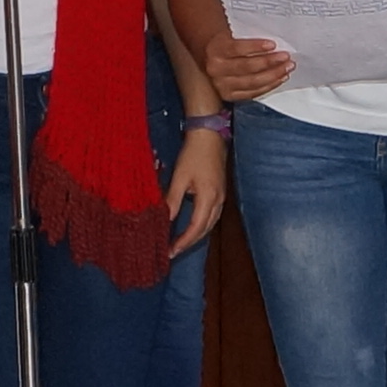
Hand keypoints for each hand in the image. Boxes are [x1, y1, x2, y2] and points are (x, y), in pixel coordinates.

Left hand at [165, 121, 230, 256]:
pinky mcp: (220, 192)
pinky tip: (191, 226)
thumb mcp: (180, 177)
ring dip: (196, 235)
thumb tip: (165, 220)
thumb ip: (173, 200)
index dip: (183, 242)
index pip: (196, 228)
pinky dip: (201, 225)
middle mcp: (218, 201)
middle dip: (189, 242)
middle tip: (173, 252)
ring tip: (180, 243)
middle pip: (205, 230)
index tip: (170, 251)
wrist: (209, 135)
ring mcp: (221, 197)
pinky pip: (211, 215)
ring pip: (210, 224)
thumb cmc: (194, 153)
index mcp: (208, 198)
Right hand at [204, 29, 297, 103]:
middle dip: (269, 62)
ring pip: (252, 82)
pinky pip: (253, 93)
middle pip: (246, 67)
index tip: (273, 44)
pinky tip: (279, 78)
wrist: (212, 59)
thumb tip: (274, 42)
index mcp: (216, 50)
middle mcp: (216, 69)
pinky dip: (269, 86)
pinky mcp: (230, 96)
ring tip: (287, 68)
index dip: (256, 47)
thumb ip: (248, 38)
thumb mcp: (232, 36)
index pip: (237, 48)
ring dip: (273, 75)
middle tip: (285, 57)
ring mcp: (222, 85)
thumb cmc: (228, 45)